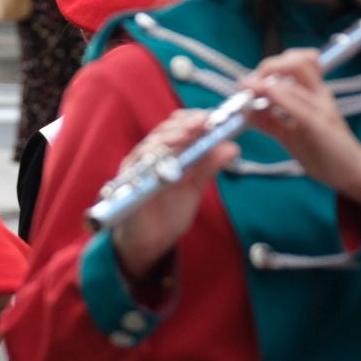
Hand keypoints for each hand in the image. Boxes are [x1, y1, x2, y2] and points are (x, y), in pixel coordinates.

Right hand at [108, 108, 237, 276]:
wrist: (150, 242)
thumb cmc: (169, 213)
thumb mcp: (194, 187)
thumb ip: (209, 166)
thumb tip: (233, 147)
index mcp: (167, 152)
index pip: (179, 126)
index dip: (196, 119)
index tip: (216, 119)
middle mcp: (149, 154)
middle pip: (166, 130)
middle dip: (187, 124)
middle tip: (206, 122)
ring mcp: (137, 165)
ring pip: (153, 141)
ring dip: (174, 134)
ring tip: (193, 131)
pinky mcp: (127, 179)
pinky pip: (139, 161)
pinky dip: (154, 154)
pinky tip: (171, 151)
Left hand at [242, 50, 360, 214]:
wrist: (352, 173)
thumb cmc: (323, 152)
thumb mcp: (290, 133)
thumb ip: (270, 121)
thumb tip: (245, 111)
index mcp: (315, 94)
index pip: (298, 61)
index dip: (272, 65)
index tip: (253, 80)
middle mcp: (319, 95)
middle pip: (297, 61)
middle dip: (268, 67)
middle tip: (248, 84)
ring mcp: (321, 108)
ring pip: (296, 78)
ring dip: (266, 82)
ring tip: (247, 91)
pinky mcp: (319, 126)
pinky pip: (298, 106)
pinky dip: (278, 99)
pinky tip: (261, 102)